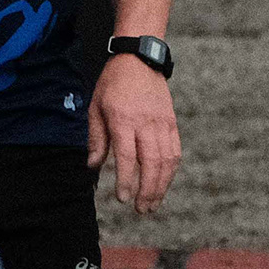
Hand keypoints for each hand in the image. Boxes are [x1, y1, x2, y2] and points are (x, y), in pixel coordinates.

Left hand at [88, 57, 180, 212]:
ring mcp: (162, 122)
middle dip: (148, 190)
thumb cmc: (113, 84)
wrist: (140, 58)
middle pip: (151, 162)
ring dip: (162, 185)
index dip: (126, 180)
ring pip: (167, 160)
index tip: (122, 198)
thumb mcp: (96, 107)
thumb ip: (96, 138)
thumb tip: (92, 166)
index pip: (128, 156)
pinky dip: (171, 171)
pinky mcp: (171, 122)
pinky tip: (164, 184)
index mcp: (124, 119)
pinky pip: (175, 151)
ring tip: (153, 204)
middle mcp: (146, 122)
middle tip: (141, 209)